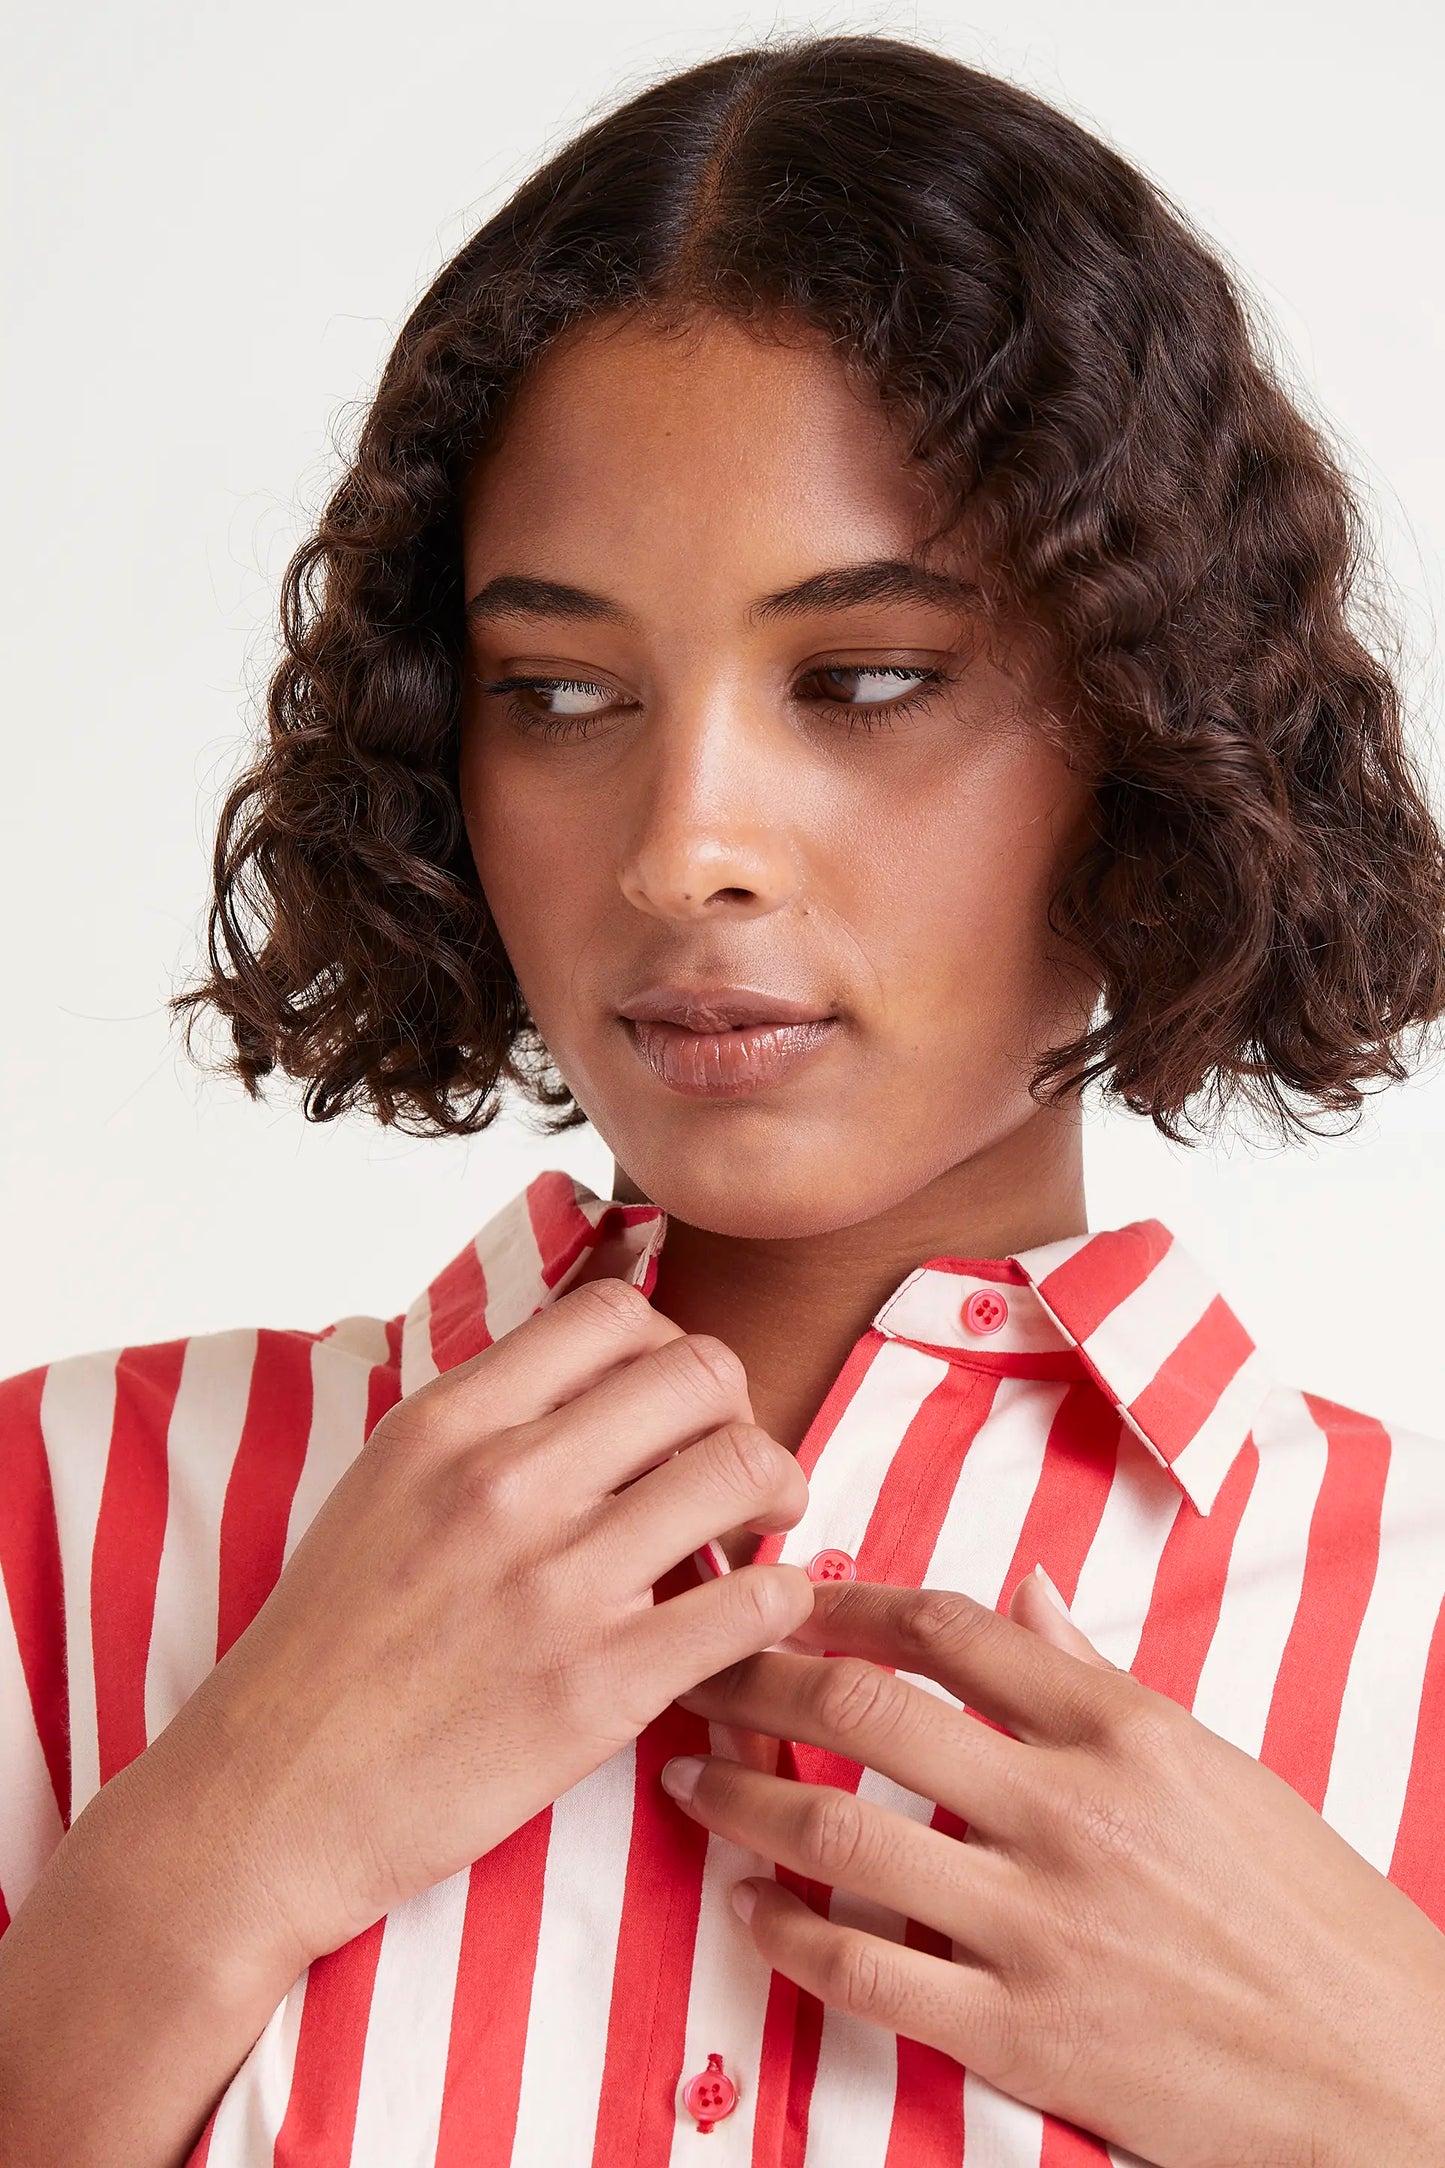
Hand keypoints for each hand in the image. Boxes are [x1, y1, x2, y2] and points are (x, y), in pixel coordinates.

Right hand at [141, 1277, 811, 1985]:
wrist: (269, 1803)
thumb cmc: (325, 1650)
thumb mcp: (380, 1487)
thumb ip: (480, 1421)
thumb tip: (586, 1371)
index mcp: (447, 1423)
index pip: (609, 1312)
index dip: (665, 1344)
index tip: (667, 1401)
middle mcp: (506, 1483)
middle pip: (699, 1372)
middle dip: (737, 1409)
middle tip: (731, 1462)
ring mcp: (559, 1583)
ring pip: (742, 1468)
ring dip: (775, 1490)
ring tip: (756, 1528)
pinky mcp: (603, 1686)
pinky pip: (753, 1600)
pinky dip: (779, 1596)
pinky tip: (754, 1612)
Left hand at [664, 1574, 1444, 2167]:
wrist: (1385, 2074)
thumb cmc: (1304, 1907)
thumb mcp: (1212, 1763)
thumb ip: (1095, 1679)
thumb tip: (1020, 1597)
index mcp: (1121, 1729)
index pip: (946, 1629)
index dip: (844, 1602)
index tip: (784, 1596)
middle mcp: (1072, 1811)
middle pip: (868, 1712)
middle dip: (759, 1680)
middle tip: (700, 1670)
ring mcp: (1042, 1926)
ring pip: (843, 1837)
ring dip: (743, 1800)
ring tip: (689, 1778)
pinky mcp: (1025, 2036)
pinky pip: (868, 1973)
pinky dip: (788, 1932)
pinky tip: (749, 1906)